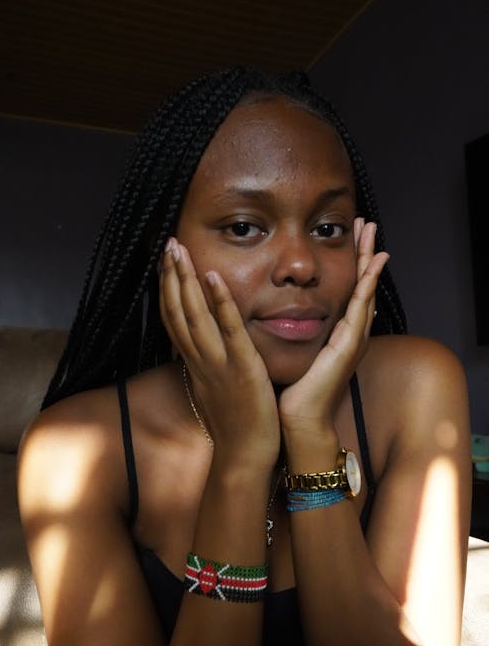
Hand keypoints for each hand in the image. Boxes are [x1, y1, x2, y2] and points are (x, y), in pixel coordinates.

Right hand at [160, 238, 279, 470]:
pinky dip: (220, 303)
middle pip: (177, 312)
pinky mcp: (242, 368)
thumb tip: (203, 348)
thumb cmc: (234, 425)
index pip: (174, 321)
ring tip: (179, 250)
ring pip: (194, 316)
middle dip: (170, 276)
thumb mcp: (214, 389)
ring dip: (185, 281)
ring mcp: (218, 363)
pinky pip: (229, 331)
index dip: (167, 291)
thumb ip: (208, 365)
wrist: (243, 457)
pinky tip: (213, 278)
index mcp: (194, 364)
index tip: (164, 265)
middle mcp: (199, 360)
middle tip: (167, 244)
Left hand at [279, 219, 388, 438]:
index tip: (349, 236)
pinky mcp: (348, 347)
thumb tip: (273, 313)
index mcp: (335, 335)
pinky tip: (371, 265)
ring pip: (365, 290)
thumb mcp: (292, 354)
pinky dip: (367, 285)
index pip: (346, 290)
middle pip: (361, 285)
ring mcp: (352, 340)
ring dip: (370, 260)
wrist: (298, 422)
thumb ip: (290, 333)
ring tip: (372, 233)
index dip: (350, 263)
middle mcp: (348, 334)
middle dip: (364, 253)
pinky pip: (360, 309)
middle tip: (367, 223)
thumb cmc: (292, 392)